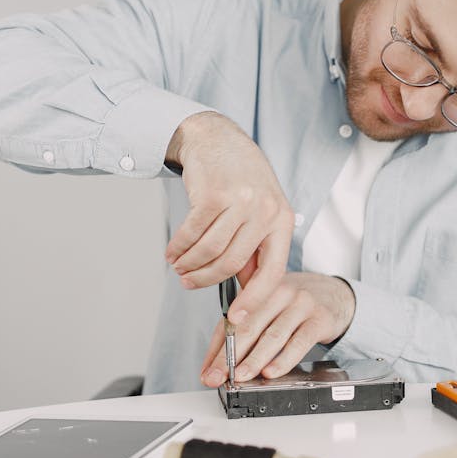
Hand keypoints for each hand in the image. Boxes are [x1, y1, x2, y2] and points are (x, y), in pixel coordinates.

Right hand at [164, 112, 293, 320]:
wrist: (218, 138)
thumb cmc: (240, 179)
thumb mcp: (260, 211)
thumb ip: (255, 248)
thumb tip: (246, 290)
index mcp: (283, 221)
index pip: (272, 272)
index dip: (254, 299)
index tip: (237, 318)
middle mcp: (266, 211)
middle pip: (232, 264)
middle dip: (206, 280)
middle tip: (189, 284)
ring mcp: (240, 201)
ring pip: (210, 251)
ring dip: (189, 265)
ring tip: (179, 267)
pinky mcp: (213, 194)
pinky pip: (192, 233)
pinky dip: (178, 247)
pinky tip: (173, 251)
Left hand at [199, 272, 355, 386]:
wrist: (334, 294)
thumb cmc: (294, 305)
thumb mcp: (266, 310)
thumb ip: (240, 333)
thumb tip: (213, 367)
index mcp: (258, 290)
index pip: (231, 322)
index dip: (217, 350)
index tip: (209, 373)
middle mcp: (278, 293)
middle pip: (249, 327)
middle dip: (231, 356)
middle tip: (220, 377)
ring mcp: (300, 304)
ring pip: (273, 335)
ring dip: (255, 359)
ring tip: (242, 376)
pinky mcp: (319, 318)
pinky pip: (299, 341)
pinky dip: (284, 359)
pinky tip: (272, 371)